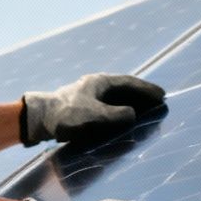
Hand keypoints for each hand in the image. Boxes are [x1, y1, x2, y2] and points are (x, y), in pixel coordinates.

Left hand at [19, 73, 164, 145]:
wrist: (39, 119)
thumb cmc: (67, 115)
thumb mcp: (95, 116)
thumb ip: (117, 115)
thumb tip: (133, 114)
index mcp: (100, 82)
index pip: (130, 83)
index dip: (147, 89)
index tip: (162, 95)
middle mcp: (95, 85)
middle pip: (124, 88)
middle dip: (142, 94)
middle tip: (158, 100)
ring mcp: (88, 94)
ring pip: (116, 95)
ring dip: (131, 100)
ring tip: (145, 108)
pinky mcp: (82, 105)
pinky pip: (108, 103)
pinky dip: (120, 108)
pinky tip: (122, 116)